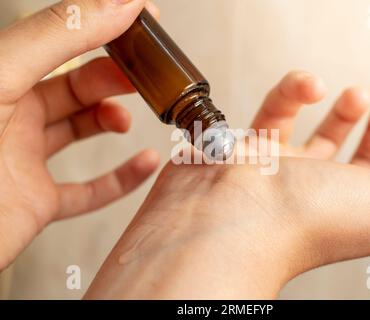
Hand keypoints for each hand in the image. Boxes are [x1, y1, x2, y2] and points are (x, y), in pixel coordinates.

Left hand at [0, 0, 159, 269]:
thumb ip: (56, 36)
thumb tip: (119, 4)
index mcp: (0, 79)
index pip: (59, 39)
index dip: (103, 25)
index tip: (144, 19)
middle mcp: (10, 115)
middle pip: (75, 85)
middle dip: (113, 76)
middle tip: (141, 76)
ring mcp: (24, 160)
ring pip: (81, 132)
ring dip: (114, 120)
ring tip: (128, 120)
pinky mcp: (37, 203)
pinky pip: (87, 191)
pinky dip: (121, 180)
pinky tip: (144, 164)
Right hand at [86, 70, 369, 298]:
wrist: (231, 220)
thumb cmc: (312, 221)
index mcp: (357, 208)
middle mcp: (321, 192)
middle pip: (359, 157)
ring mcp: (284, 170)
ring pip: (315, 133)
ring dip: (339, 106)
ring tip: (355, 93)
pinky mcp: (249, 146)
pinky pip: (274, 110)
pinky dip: (294, 90)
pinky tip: (311, 83)